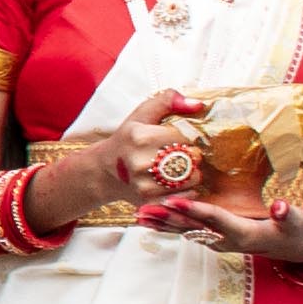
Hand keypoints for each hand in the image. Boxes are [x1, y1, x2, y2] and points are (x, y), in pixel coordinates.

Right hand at [48, 88, 202, 221]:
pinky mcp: (150, 202)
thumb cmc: (127, 140)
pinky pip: (185, 196)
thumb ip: (168, 101)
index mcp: (140, 137)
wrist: (105, 171)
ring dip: (191, 174)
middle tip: (179, 156)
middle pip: (192, 158)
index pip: (185, 136)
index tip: (177, 141)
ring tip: (177, 170)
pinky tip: (174, 185)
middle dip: (192, 156)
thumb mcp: (141, 115)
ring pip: (192, 178)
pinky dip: (186, 191)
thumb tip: (197, 104)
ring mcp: (144, 185)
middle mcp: (141, 162)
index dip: (187, 139)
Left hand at [135, 196, 302, 266]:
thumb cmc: (297, 230)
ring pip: (186, 231)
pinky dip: (169, 224)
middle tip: (143, 209)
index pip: (215, 219)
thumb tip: (280, 206)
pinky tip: (152, 218)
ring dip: (162, 224)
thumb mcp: (298, 222)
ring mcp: (219, 241)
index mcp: (244, 233)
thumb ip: (288, 214)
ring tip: (138, 215)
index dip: (195, 209)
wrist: (295, 246)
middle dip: (168, 219)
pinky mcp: (215, 238)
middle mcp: (226, 240)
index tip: (174, 200)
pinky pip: (188, 230)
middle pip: (193, 228)